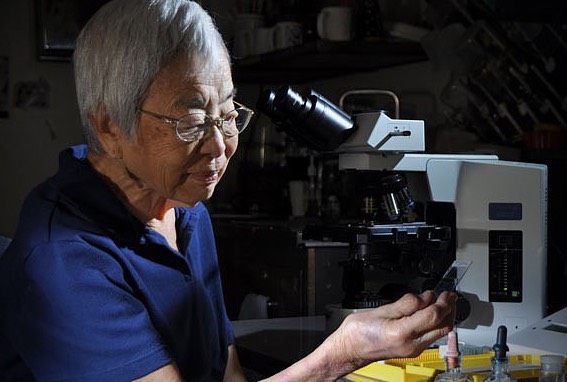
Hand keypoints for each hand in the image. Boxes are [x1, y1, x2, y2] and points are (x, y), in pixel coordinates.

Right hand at [334, 290, 455, 364]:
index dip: (442, 303)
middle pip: (442, 327)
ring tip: (442, 303)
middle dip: (448, 310)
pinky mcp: (412, 350)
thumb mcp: (381, 310)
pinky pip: (430, 336)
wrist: (349, 349)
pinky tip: (430, 313)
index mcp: (402, 333)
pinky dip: (435, 323)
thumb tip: (424, 297)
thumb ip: (406, 304)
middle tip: (449, 296)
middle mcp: (411, 345)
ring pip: (439, 333)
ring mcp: (413, 349)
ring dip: (444, 317)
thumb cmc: (359, 332)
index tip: (445, 293)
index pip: (433, 316)